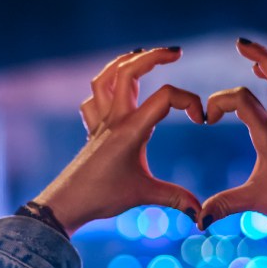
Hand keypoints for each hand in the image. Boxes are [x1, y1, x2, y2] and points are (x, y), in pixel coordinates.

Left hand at [33, 47, 204, 234]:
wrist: (66, 204)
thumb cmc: (102, 197)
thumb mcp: (144, 195)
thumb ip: (176, 198)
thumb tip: (201, 214)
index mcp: (131, 129)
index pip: (165, 97)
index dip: (189, 101)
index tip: (200, 119)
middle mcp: (114, 119)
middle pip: (129, 71)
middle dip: (153, 56)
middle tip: (177, 52)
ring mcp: (100, 122)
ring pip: (106, 78)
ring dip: (124, 62)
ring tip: (143, 55)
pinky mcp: (92, 131)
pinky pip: (93, 99)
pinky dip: (104, 88)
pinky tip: (116, 92)